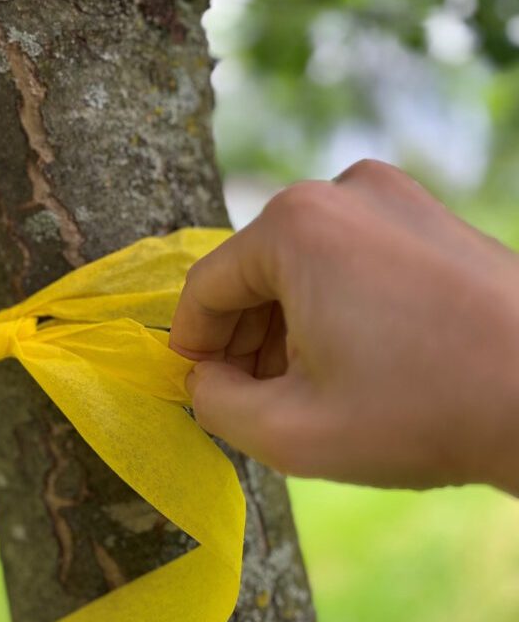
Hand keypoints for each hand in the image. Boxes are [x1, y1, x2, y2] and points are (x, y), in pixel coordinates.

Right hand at [170, 160, 518, 493]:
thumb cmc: (424, 412)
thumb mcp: (289, 432)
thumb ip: (213, 405)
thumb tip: (202, 380)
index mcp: (295, 225)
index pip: (207, 288)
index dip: (192, 346)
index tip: (199, 390)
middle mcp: (341, 190)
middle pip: (255, 271)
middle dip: (244, 339)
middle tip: (254, 399)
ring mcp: (394, 196)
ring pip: (302, 264)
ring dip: (287, 324)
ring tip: (306, 387)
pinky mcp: (430, 215)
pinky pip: (350, 257)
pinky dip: (334, 304)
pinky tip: (354, 360)